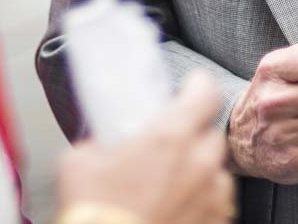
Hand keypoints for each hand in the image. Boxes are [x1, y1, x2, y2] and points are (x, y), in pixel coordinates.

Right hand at [57, 72, 233, 223]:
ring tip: (171, 185)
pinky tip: (174, 211)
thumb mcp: (79, 162)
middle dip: (194, 137)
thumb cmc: (94, 212)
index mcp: (170, 136)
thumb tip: (101, 144)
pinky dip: (201, 206)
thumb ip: (100, 143)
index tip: (191, 88)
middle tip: (169, 145)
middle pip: (212, 135)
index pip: (206, 92)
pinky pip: (216, 208)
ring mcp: (212, 200)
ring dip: (200, 174)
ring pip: (218, 174)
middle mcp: (199, 164)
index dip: (198, 87)